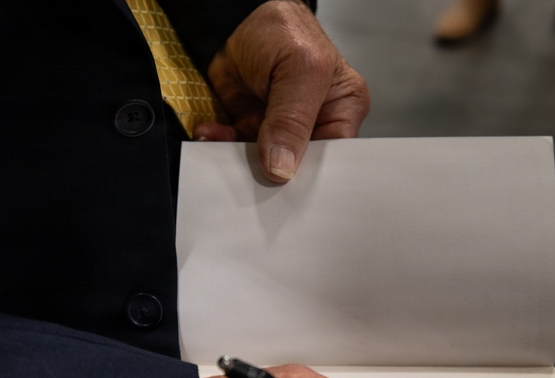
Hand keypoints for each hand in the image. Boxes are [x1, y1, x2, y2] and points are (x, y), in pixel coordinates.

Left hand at [192, 0, 370, 182]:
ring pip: (265, 162)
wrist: (235, 17)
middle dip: (275, 172)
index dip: (314, 175)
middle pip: (301, 166)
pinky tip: (211, 133)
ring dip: (241, 159)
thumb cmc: (283, 30)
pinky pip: (237, 149)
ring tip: (222, 148)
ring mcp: (282, 128)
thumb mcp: (300, 70)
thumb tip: (283, 169)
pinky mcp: (252, 127)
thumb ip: (292, 121)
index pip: (336, 157)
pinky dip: (221, 144)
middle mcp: (315, 123)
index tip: (289, 183)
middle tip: (255, 176)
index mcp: (342, 109)